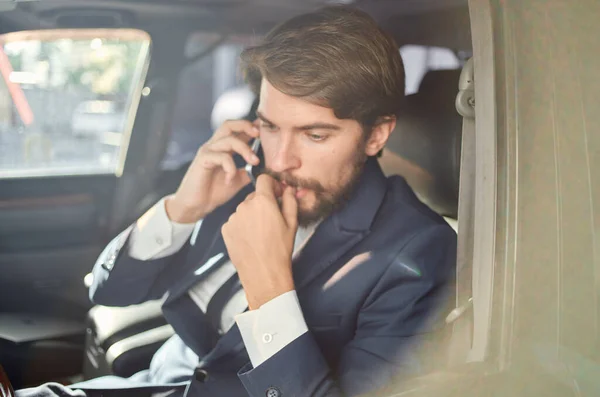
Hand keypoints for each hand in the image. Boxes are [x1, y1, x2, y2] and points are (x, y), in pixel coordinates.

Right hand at [166, 120, 259, 222]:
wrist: (195, 206)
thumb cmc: (214, 192)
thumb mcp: (237, 180)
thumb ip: (248, 171)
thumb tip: (264, 168)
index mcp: (223, 148)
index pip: (237, 130)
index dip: (251, 126)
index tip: (266, 131)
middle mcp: (214, 146)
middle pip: (229, 124)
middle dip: (246, 126)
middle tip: (260, 136)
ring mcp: (207, 151)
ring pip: (228, 139)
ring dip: (245, 149)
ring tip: (254, 162)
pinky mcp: (202, 160)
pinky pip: (221, 156)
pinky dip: (230, 167)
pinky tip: (230, 180)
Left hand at [221, 174, 298, 308]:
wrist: (263, 273)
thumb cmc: (280, 249)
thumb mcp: (292, 223)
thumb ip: (290, 201)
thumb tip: (288, 188)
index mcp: (263, 201)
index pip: (263, 179)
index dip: (271, 185)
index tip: (276, 194)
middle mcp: (245, 205)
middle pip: (254, 196)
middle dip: (263, 203)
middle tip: (271, 220)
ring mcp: (233, 217)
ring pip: (244, 209)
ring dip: (251, 215)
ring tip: (260, 233)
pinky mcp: (225, 229)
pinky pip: (235, 221)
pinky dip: (242, 226)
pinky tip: (250, 239)